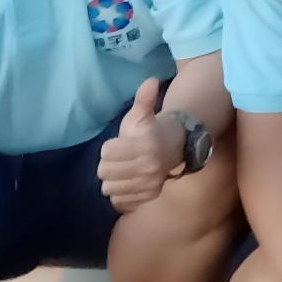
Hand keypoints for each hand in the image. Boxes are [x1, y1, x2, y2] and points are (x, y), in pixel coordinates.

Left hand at [95, 76, 177, 209]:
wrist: (176, 147)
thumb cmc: (151, 130)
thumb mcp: (144, 113)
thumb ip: (144, 98)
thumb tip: (151, 80)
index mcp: (145, 146)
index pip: (106, 152)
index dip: (109, 147)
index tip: (119, 144)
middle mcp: (148, 168)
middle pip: (104, 172)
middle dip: (108, 164)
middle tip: (119, 158)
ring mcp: (148, 185)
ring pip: (109, 188)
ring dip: (113, 180)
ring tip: (123, 171)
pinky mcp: (147, 197)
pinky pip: (119, 201)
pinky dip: (120, 194)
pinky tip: (127, 183)